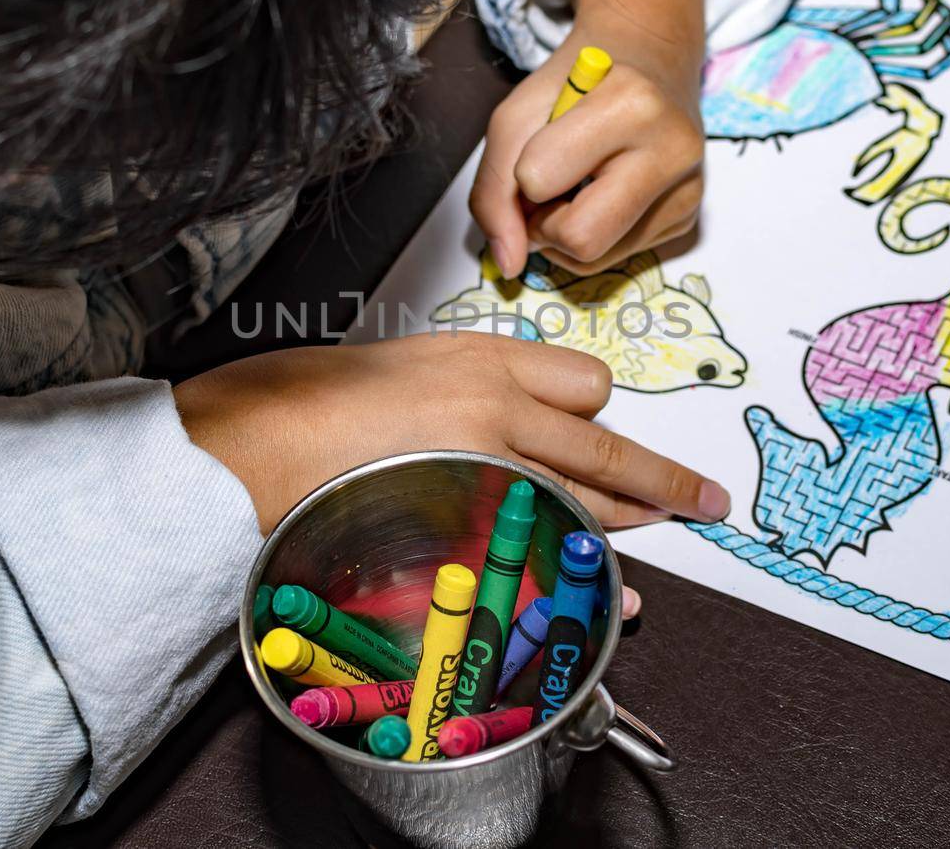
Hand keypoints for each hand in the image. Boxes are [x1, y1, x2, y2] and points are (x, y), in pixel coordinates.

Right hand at [173, 333, 730, 535]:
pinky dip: (580, 571)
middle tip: (704, 496)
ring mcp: (486, 468)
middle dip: (663, 477)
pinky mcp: (463, 522)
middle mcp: (495, 407)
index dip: (594, 414)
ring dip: (634, 518)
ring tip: (679, 528)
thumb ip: (459, 389)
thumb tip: (497, 421)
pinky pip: (543, 550)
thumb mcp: (396, 366)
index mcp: (477, 359)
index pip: (583, 384)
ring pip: (588, 497)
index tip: (606, 432)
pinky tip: (611, 591)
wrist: (246, 444)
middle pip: (606, 446)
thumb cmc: (303, 401)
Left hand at [470, 0, 707, 277]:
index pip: (539, 181)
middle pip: (581, 240)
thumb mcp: (515, 117)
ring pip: (597, 260)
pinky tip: (605, 193)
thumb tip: (510, 264)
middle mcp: (674, 148)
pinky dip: (596, 234)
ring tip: (578, 186)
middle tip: (549, 188)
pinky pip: (618, 257)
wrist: (646, 59)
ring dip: (567, 233)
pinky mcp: (691, 216)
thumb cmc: (576, 85)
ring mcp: (690, 188)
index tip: (538, 148)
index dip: (523, 175)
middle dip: (546, 225)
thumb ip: (494, 192)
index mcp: (632, 104)